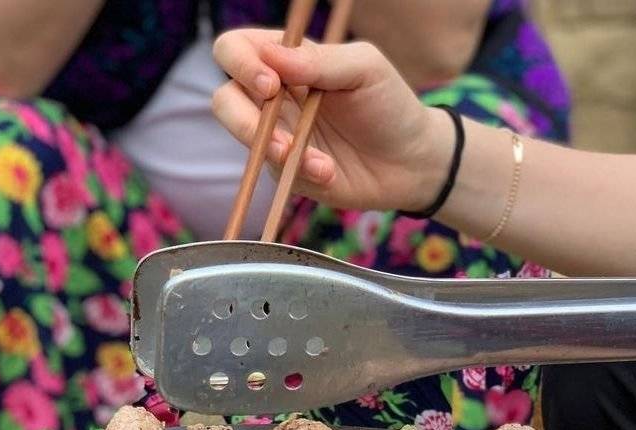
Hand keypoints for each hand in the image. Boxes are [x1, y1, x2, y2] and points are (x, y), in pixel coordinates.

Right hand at [212, 29, 454, 212]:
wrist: (410, 161)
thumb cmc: (389, 104)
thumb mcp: (364, 68)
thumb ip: (320, 62)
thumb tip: (271, 58)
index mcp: (287, 59)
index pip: (236, 50)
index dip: (240, 64)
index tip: (270, 83)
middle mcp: (274, 97)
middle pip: (225, 100)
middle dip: (242, 118)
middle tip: (278, 133)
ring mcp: (277, 136)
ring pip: (244, 141)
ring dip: (273, 151)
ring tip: (313, 160)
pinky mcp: (287, 172)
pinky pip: (274, 173)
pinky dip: (299, 172)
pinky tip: (328, 171)